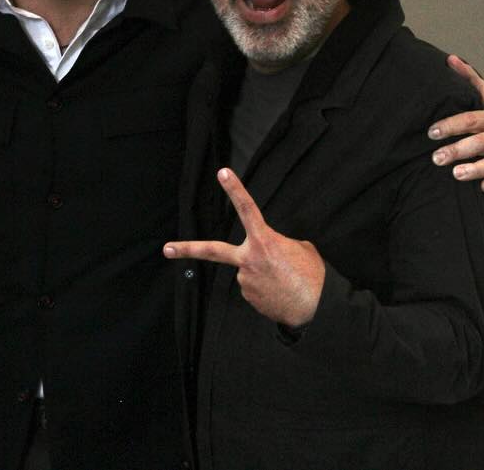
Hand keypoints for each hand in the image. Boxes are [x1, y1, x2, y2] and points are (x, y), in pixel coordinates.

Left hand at [164, 168, 324, 327]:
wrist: (317, 309)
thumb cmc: (313, 276)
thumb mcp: (301, 249)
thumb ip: (278, 244)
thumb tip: (268, 253)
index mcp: (265, 241)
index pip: (248, 209)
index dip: (235, 189)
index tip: (222, 172)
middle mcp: (249, 260)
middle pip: (212, 251)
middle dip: (187, 249)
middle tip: (166, 249)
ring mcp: (245, 281)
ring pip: (248, 270)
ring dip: (263, 273)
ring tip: (285, 280)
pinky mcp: (248, 297)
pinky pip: (254, 287)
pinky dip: (267, 288)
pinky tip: (281, 291)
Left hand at [427, 54, 483, 192]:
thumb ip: (469, 78)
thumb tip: (450, 59)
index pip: (471, 120)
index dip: (452, 126)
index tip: (433, 132)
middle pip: (481, 143)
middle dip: (458, 151)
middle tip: (437, 158)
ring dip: (476, 170)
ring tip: (456, 174)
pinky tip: (481, 187)